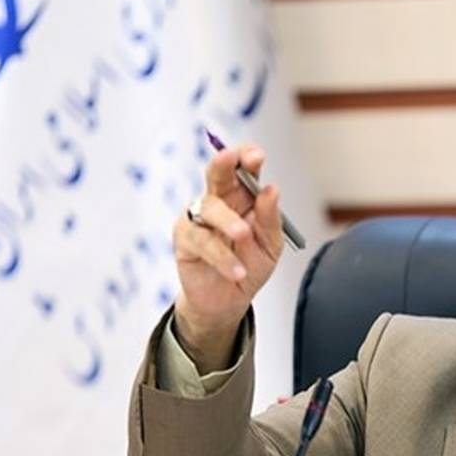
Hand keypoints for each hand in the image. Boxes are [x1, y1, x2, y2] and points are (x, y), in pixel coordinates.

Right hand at [172, 142, 283, 370]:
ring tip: (244, 235)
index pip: (243, 167)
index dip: (246, 156)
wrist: (230, 300)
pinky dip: (222, 256)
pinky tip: (237, 270)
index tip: (256, 156)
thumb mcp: (270, 245)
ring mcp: (199, 218)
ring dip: (228, 220)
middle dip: (224, 163)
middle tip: (232, 157)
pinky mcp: (184, 240)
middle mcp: (219, 201)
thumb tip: (271, 190)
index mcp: (243, 196)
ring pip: (209, 207)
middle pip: (217, 173)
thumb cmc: (250, 265)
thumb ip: (270, 219)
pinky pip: (201, 241)